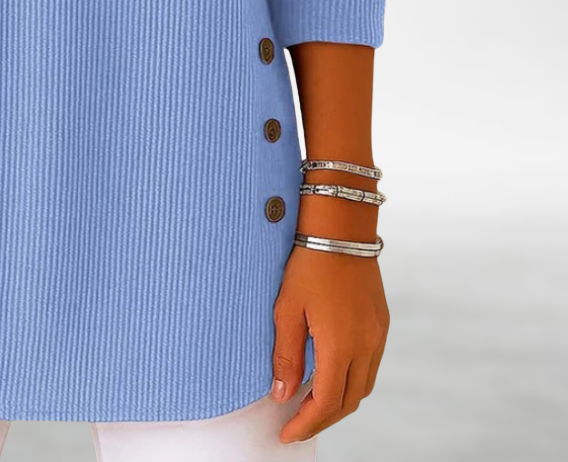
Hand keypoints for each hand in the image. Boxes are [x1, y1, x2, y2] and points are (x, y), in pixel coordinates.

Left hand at [270, 245, 388, 443]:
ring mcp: (378, 336)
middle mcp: (367, 346)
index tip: (286, 433)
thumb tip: (281, 395)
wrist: (341, 229)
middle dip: (322, 419)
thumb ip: (285, 355)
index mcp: (341, 346)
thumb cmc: (308, 265)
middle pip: (348, 402)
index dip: (306, 423)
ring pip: (362, 387)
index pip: (326, 403)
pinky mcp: (381, 324)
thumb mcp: (287, 309)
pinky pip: (369, 366)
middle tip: (295, 425)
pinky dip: (350, 381)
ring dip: (338, 402)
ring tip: (310, 406)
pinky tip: (330, 376)